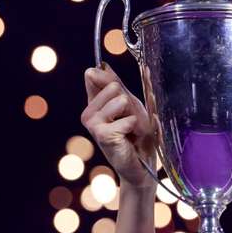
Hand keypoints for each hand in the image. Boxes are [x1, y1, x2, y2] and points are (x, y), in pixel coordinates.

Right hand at [80, 62, 156, 188]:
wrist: (142, 167)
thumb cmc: (139, 137)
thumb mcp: (132, 107)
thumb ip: (118, 87)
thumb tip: (103, 65)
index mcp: (95, 103)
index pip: (95, 75)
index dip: (111, 78)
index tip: (123, 95)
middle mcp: (89, 111)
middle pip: (114, 86)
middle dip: (131, 102)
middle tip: (133, 121)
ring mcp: (92, 123)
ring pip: (120, 100)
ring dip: (135, 116)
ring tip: (133, 130)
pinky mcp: (101, 134)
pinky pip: (127, 119)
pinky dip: (136, 128)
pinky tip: (130, 139)